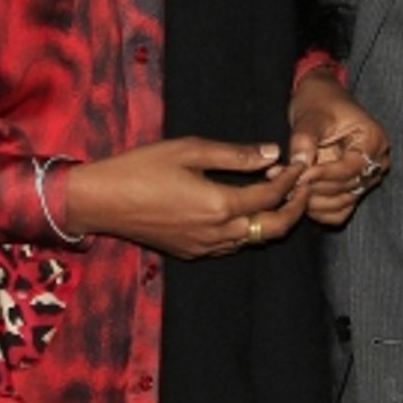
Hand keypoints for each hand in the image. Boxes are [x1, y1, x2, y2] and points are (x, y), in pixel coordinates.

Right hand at [65, 137, 307, 258]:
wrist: (101, 201)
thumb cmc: (141, 168)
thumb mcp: (190, 150)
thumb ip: (235, 154)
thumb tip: (272, 152)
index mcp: (220, 206)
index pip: (271, 196)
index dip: (291, 180)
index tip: (299, 164)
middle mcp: (218, 233)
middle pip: (273, 229)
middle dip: (294, 208)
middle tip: (301, 187)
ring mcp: (204, 247)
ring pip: (253, 240)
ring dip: (270, 219)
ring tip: (272, 192)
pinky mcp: (191, 252)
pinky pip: (231, 245)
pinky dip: (246, 229)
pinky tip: (241, 208)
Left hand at [288, 69, 390, 226]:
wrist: (321, 99)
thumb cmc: (319, 101)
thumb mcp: (310, 115)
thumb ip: (304, 139)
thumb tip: (300, 164)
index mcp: (373, 140)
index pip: (350, 169)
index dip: (323, 175)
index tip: (298, 175)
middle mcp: (376, 162)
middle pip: (347, 189)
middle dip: (314, 188)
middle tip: (283, 182)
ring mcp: (366, 178)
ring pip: (342, 203)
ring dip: (312, 200)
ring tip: (285, 186)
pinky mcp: (352, 188)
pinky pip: (339, 211)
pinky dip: (319, 209)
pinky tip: (298, 197)